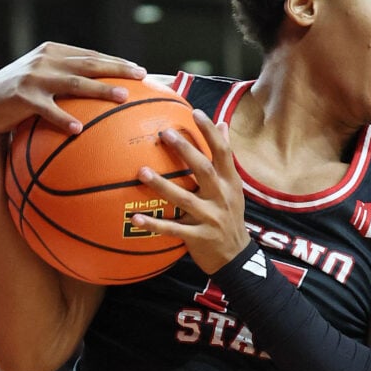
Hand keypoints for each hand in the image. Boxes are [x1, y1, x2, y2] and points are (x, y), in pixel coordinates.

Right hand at [0, 42, 146, 138]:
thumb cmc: (23, 97)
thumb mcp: (45, 81)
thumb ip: (69, 81)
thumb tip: (104, 93)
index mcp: (54, 52)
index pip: (92, 55)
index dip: (117, 61)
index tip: (142, 71)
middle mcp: (46, 59)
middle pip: (89, 63)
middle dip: (117, 69)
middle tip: (141, 76)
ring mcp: (34, 77)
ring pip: (74, 82)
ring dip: (99, 89)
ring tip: (121, 97)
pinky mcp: (22, 97)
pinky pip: (48, 109)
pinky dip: (63, 118)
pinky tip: (78, 130)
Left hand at [126, 112, 248, 274]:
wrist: (236, 257)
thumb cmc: (230, 216)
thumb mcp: (234, 187)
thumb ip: (225, 158)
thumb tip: (223, 124)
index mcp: (230, 183)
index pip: (223, 152)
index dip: (211, 132)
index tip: (196, 113)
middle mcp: (221, 197)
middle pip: (203, 170)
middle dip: (185, 151)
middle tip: (164, 133)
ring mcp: (210, 218)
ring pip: (184, 199)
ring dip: (162, 185)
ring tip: (142, 171)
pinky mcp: (198, 237)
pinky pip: (173, 229)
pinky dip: (154, 224)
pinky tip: (135, 217)